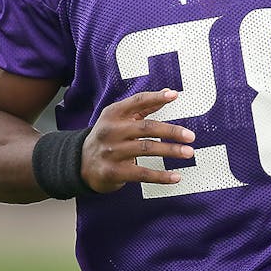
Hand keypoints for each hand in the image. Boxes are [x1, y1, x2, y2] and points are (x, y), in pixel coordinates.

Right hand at [81, 89, 195, 192]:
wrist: (80, 163)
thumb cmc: (107, 138)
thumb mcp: (118, 119)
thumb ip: (142, 107)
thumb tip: (168, 93)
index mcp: (113, 114)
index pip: (137, 102)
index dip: (156, 97)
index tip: (174, 95)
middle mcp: (111, 130)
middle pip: (146, 127)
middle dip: (170, 131)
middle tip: (190, 136)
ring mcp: (112, 152)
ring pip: (146, 149)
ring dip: (170, 151)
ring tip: (188, 152)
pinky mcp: (113, 172)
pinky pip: (141, 173)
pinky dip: (160, 176)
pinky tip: (175, 177)